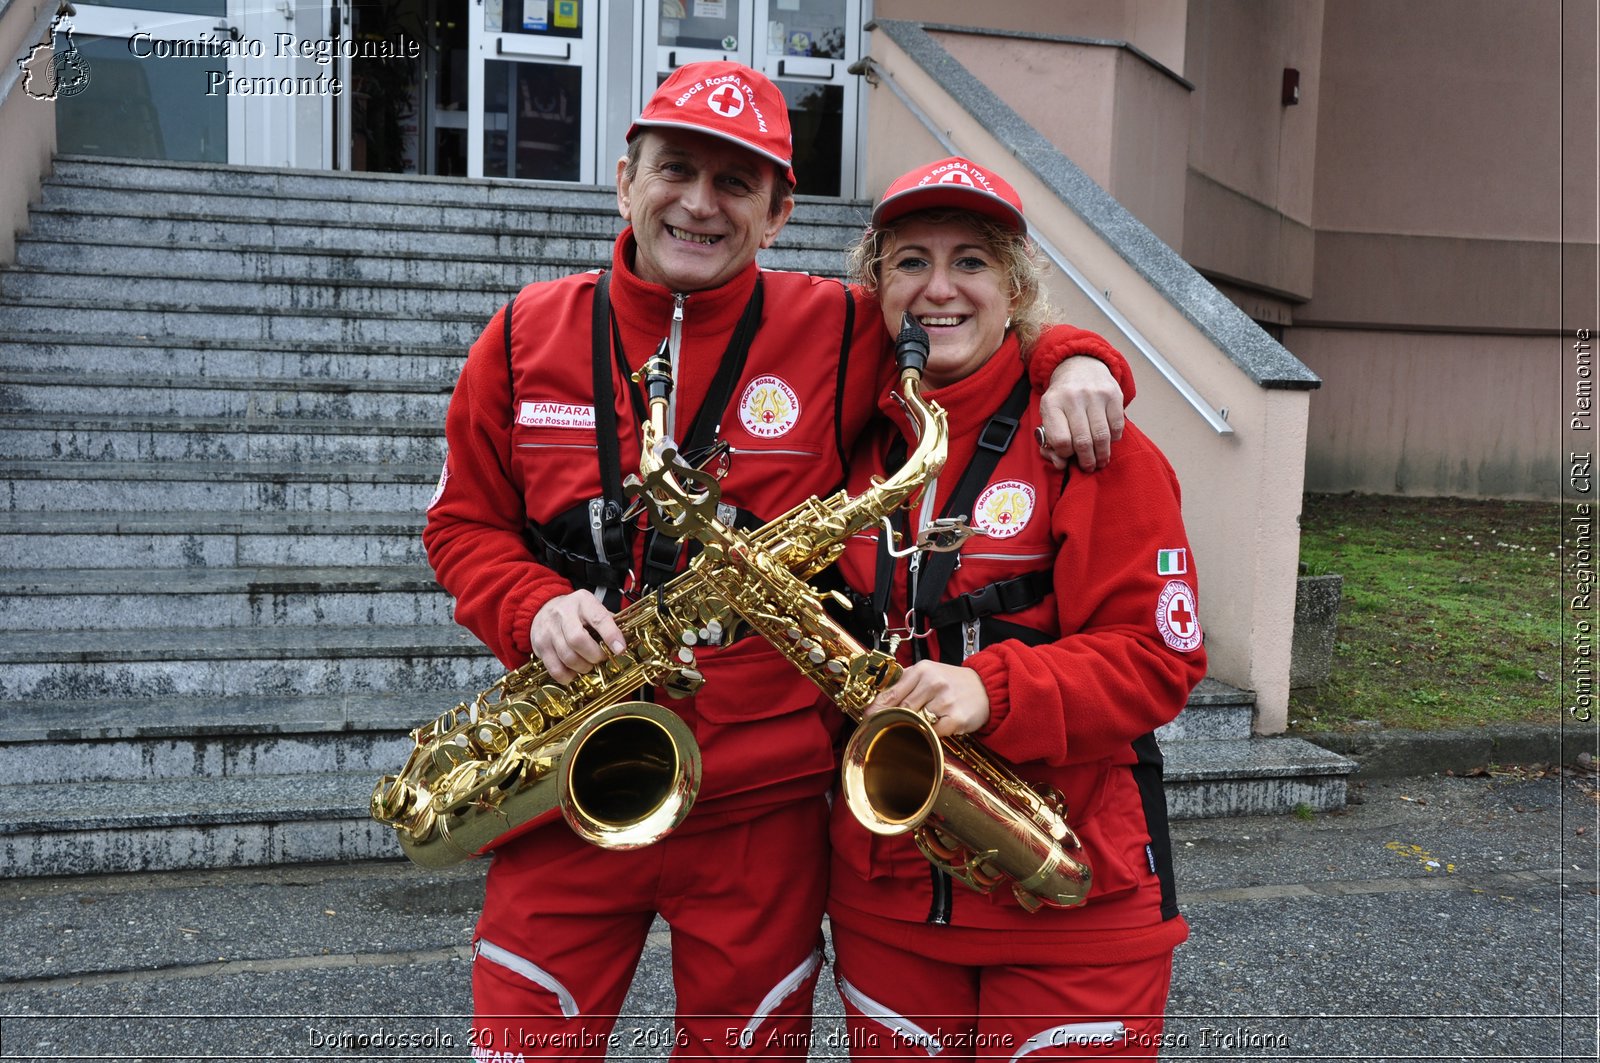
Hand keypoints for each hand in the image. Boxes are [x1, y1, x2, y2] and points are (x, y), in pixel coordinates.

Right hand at [529, 590, 625, 683]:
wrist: (543, 607)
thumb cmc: (575, 612)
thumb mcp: (592, 608)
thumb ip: (607, 623)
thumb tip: (623, 644)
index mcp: (583, 602)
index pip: (598, 618)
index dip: (611, 635)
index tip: (620, 649)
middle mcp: (563, 613)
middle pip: (578, 640)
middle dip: (594, 655)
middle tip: (600, 658)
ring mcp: (549, 629)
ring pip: (567, 656)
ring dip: (582, 667)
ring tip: (588, 665)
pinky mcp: (540, 644)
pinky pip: (554, 668)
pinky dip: (567, 675)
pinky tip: (573, 672)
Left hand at [871, 661, 989, 736]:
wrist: (986, 687)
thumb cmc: (952, 683)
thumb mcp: (929, 674)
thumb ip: (905, 685)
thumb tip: (877, 705)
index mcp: (922, 670)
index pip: (891, 693)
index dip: (877, 709)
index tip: (868, 719)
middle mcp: (933, 683)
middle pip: (902, 709)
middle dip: (895, 719)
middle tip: (890, 726)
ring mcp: (945, 701)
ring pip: (917, 721)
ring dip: (916, 726)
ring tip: (921, 724)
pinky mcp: (956, 718)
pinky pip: (934, 732)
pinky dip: (932, 734)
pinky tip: (937, 728)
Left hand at [1040, 356, 1125, 471]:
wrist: (1080, 366)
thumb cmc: (1063, 398)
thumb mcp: (1048, 414)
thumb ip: (1049, 442)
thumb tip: (1060, 464)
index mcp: (1052, 403)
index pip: (1060, 440)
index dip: (1065, 453)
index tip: (1068, 456)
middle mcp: (1073, 397)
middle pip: (1082, 441)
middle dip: (1086, 460)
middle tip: (1088, 467)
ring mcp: (1095, 394)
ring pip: (1101, 436)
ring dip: (1102, 454)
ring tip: (1100, 461)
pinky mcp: (1113, 394)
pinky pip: (1117, 426)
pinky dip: (1113, 439)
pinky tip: (1108, 441)